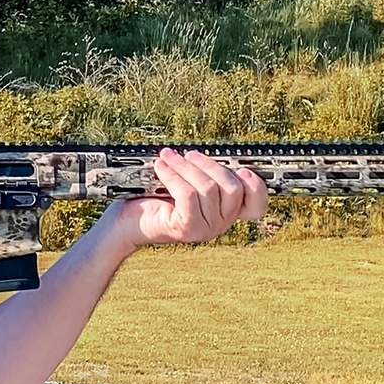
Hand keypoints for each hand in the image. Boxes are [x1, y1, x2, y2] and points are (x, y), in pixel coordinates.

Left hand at [114, 148, 268, 249]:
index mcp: (226, 213)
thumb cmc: (156, 199)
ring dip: (185, 166)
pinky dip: (173, 175)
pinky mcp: (187, 228)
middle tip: (188, 154)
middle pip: (233, 188)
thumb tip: (214, 154)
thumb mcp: (187, 183)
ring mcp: (205, 229)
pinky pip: (188, 194)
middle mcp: (220, 224)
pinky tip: (161, 167)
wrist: (127, 222)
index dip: (257, 186)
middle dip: (210, 164)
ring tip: (168, 157)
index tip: (243, 169)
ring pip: (208, 188)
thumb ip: (206, 174)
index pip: (257, 205)